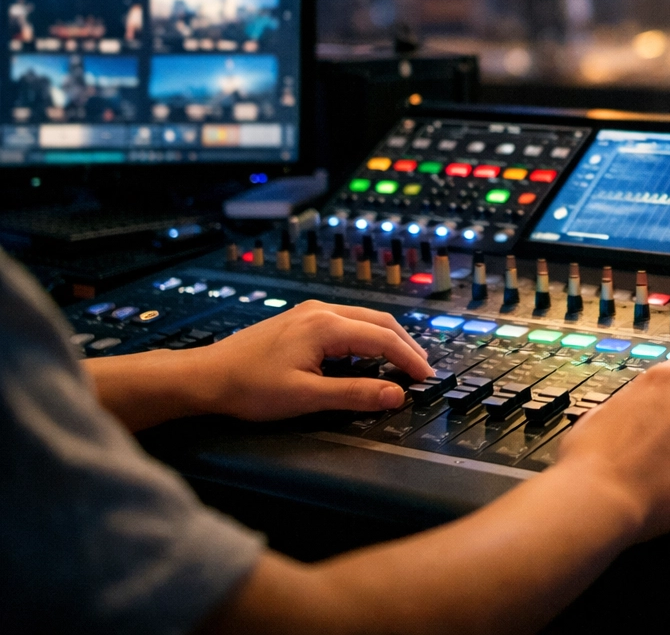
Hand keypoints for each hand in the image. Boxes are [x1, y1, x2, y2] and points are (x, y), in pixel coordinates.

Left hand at [184, 300, 434, 420]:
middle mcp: (322, 311)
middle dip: (405, 345)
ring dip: (388, 340)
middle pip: (380, 322)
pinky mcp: (301, 320)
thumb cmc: (249, 387)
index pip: (384, 339)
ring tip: (404, 362)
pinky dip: (368, 337)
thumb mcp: (306, 397)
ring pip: (364, 320)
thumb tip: (395, 395)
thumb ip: (355, 394)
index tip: (426, 379)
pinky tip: (369, 354)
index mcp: (326, 326)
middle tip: (422, 370)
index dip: (409, 360)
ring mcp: (310, 313)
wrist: (205, 376)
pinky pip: (348, 323)